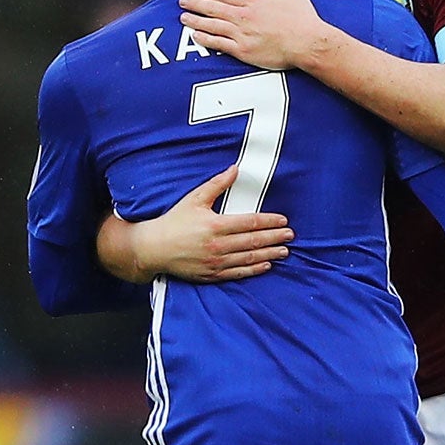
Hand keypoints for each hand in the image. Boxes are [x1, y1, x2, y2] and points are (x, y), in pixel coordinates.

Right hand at [118, 165, 292, 282]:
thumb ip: (217, 185)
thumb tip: (235, 169)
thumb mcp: (194, 199)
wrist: (154, 248)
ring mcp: (216, 262)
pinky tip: (266, 265)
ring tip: (284, 251)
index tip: (283, 221)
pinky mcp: (212, 274)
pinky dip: (254, 269)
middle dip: (274, 238)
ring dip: (269, 254)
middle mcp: (217, 245)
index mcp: (215, 225)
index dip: (269, 222)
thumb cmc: (174, 222)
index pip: (250, 223)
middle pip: (253, 241)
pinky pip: (238, 273)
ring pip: (249, 258)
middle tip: (290, 235)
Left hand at [179, 0, 330, 70]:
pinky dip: (205, 39)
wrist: (309, 43)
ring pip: (211, 25)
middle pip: (213, 8)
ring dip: (195, 20)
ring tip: (184, 17)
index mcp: (253, 1)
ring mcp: (242, 34)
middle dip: (195, 4)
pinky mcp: (244, 50)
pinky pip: (219, 44)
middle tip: (182, 2)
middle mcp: (244, 16)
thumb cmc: (303, 19)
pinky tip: (196, 35)